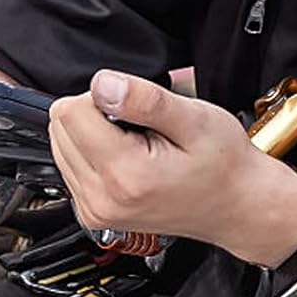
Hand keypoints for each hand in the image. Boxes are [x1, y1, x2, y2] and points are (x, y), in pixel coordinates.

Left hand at [48, 71, 296, 267]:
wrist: (236, 205)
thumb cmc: (223, 164)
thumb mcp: (195, 119)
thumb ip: (145, 100)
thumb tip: (102, 84)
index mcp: (124, 174)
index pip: (71, 111)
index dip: (104, 95)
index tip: (138, 108)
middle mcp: (101, 199)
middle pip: (61, 127)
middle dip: (96, 113)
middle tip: (142, 126)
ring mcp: (95, 210)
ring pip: (61, 145)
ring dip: (95, 133)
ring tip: (139, 144)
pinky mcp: (93, 213)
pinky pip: (71, 165)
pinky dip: (96, 152)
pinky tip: (130, 157)